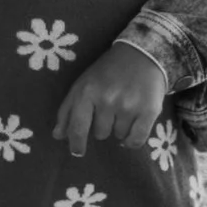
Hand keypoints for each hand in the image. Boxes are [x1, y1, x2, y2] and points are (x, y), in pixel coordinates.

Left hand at [56, 41, 169, 157]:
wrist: (141, 55)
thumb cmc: (107, 72)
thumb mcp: (82, 84)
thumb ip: (68, 110)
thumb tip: (58, 136)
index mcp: (87, 91)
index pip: (78, 126)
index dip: (76, 143)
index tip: (77, 152)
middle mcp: (107, 99)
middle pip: (99, 134)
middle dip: (102, 125)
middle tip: (109, 108)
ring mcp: (128, 106)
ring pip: (118, 137)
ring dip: (119, 128)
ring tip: (123, 108)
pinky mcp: (148, 112)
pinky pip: (136, 141)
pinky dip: (132, 140)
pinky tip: (132, 128)